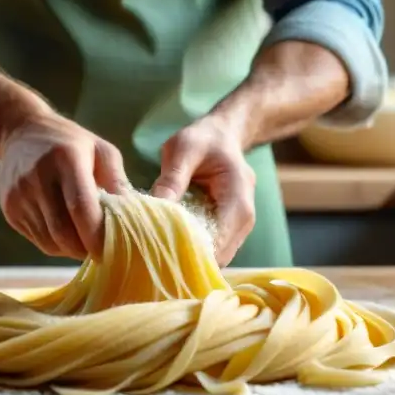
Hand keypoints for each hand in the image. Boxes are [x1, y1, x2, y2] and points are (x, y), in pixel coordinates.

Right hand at [0, 112, 128, 259]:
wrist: (20, 132)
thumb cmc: (71, 142)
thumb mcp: (101, 150)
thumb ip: (118, 182)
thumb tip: (134, 217)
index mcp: (65, 159)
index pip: (81, 208)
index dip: (98, 235)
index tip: (115, 248)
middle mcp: (37, 178)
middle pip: (63, 233)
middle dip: (86, 249)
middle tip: (104, 250)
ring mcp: (19, 196)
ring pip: (50, 242)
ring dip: (72, 249)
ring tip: (86, 238)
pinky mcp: (10, 210)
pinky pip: (38, 240)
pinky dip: (57, 243)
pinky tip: (67, 230)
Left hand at [151, 117, 255, 266]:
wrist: (223, 136)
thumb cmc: (204, 139)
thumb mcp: (183, 148)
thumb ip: (171, 178)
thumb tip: (152, 209)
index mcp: (238, 202)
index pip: (217, 243)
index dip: (188, 251)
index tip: (157, 249)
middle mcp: (244, 222)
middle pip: (216, 257)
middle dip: (185, 259)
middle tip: (150, 255)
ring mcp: (238, 230)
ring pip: (214, 259)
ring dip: (187, 258)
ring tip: (156, 252)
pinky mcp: (227, 233)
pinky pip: (211, 251)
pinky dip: (190, 251)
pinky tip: (168, 245)